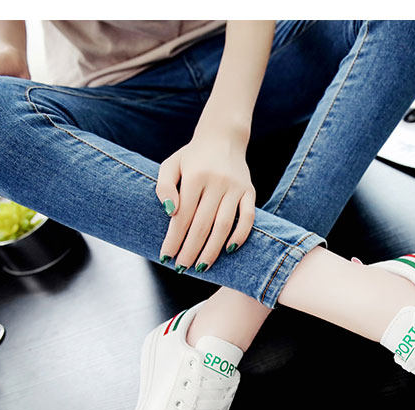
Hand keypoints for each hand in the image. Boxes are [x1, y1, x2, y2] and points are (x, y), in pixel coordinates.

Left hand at [157, 128, 255, 272]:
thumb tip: (170, 212)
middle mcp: (216, 182)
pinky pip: (248, 217)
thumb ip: (164, 186)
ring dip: (212, 249)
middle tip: (182, 268)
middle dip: (191, 250)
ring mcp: (235, 188)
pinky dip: (240, 235)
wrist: (223, 137)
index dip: (174, 238)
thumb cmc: (192, 157)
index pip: (182, 216)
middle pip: (202, 225)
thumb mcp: (171, 164)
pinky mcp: (250, 191)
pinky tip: (229, 250)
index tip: (166, 256)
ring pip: (224, 225)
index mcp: (195, 176)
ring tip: (202, 267)